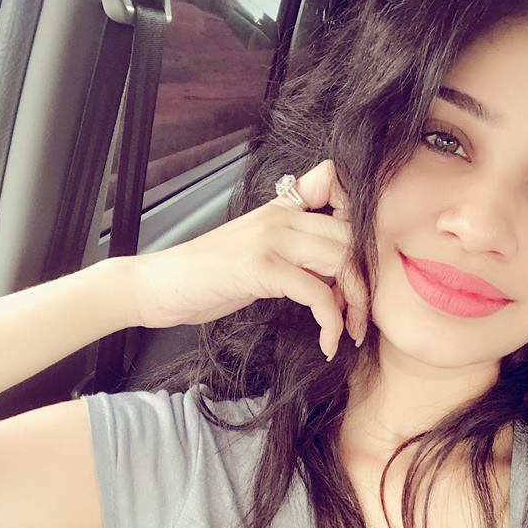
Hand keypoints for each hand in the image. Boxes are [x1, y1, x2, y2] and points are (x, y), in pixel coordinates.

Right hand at [128, 160, 368, 360]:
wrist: (159, 286)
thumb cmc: (208, 277)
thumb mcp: (258, 254)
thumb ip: (296, 253)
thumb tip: (338, 275)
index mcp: (281, 208)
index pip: (336, 185)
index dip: (359, 220)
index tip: (359, 263)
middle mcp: (281, 216)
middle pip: (352, 235)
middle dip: (367, 281)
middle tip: (362, 317)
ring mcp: (271, 239)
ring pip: (342, 260)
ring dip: (355, 304)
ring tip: (349, 332)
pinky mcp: (261, 268)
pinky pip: (317, 293)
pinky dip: (330, 322)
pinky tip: (326, 343)